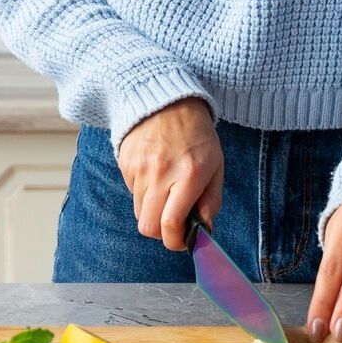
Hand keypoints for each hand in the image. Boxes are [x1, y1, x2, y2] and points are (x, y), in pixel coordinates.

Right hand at [115, 98, 221, 250]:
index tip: (182, 240)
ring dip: (152, 210)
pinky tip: (154, 173)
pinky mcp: (125, 163)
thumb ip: (212, 201)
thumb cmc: (197, 136)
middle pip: (148, 227)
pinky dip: (143, 192)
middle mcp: (161, 173)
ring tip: (166, 189)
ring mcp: (139, 168)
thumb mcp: (216, 166)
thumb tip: (204, 231)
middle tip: (173, 224)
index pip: (171, 224)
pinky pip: (131, 192)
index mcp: (189, 175)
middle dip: (161, 233)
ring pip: (139, 212)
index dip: (175, 242)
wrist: (168, 101)